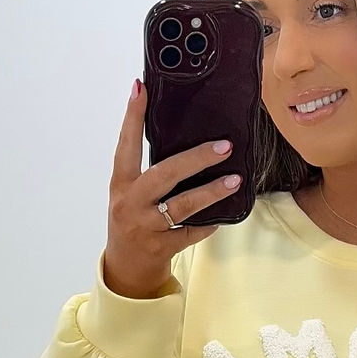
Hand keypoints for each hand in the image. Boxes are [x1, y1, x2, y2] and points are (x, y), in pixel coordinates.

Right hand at [102, 79, 242, 298]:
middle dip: (196, 158)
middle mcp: (131, 203)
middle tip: (224, 146)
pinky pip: (192, 233)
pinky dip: (209, 224)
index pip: (126, 145)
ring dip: (211, 192)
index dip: (132, 117)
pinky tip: (224, 216)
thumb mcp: (131, 194)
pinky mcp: (162, 247)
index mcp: (121, 184)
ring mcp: (146, 227)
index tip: (140, 88)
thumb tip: (183, 138)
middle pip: (164, 174)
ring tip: (235, 180)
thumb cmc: (132, 222)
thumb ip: (148, 171)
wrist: (126, 269)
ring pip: (182, 205)